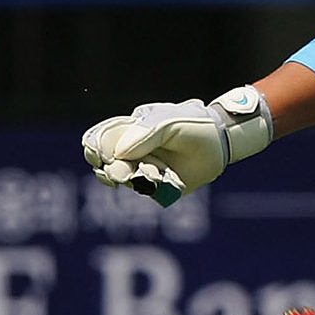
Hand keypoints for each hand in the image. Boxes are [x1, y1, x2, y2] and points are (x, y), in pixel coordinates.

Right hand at [82, 86, 272, 205]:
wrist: (221, 142)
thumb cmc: (193, 125)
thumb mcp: (168, 122)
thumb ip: (144, 134)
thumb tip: (118, 154)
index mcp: (128, 130)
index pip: (96, 139)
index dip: (93, 148)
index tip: (99, 155)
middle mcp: (131, 152)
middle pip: (105, 165)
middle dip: (114, 170)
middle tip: (126, 172)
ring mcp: (143, 170)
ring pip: (125, 180)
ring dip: (137, 177)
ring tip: (156, 172)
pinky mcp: (158, 187)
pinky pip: (147, 192)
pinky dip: (154, 186)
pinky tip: (168, 178)